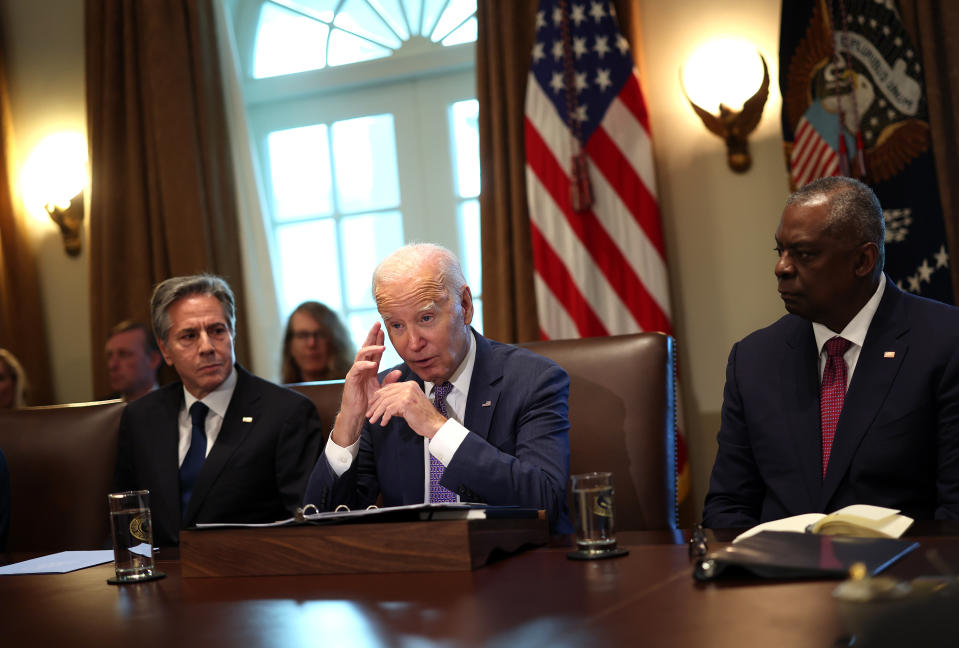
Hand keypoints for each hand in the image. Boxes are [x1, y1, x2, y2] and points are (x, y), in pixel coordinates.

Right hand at [331, 322, 395, 446]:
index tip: (384, 329)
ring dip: (371, 349)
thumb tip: (399, 371)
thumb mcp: (381, 390)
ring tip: (381, 347)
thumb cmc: (368, 403)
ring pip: (361, 355)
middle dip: (372, 336)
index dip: (378, 340)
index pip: (374, 351)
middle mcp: (361, 368)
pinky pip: (356, 369)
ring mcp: (355, 373)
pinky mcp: (351, 380)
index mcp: (369, 369)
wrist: (357, 415)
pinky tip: (372, 363)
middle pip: (366, 348)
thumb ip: (389, 381)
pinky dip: (364, 365)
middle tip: (378, 324)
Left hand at [366, 380, 447, 438]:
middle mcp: (409, 386)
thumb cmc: (421, 417)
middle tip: (368, 414)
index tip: (371, 406)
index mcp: (409, 384)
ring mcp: (408, 393)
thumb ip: (396, 401)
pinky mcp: (406, 402)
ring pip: (386, 402)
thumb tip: (381, 404)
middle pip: (385, 394)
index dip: (377, 397)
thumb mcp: (407, 405)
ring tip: (372, 420)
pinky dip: (384, 417)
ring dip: (377, 413)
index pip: (388, 388)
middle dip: (375, 405)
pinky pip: (389, 409)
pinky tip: (383, 423)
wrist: (433, 424)